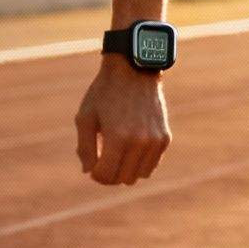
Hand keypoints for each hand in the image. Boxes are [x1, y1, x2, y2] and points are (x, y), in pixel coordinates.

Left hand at [74, 57, 170, 185]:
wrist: (134, 69)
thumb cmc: (105, 92)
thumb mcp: (85, 117)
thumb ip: (84, 148)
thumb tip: (89, 172)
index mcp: (117, 138)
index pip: (106, 175)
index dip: (96, 175)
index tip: (92, 167)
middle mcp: (139, 142)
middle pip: (122, 178)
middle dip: (109, 174)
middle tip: (102, 161)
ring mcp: (155, 141)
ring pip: (138, 176)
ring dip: (125, 171)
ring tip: (116, 154)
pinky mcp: (164, 138)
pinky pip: (151, 166)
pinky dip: (139, 164)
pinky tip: (130, 150)